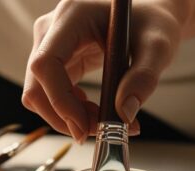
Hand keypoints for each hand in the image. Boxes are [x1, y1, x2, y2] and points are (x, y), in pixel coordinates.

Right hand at [22, 0, 190, 142]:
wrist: (149, 19)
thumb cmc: (153, 23)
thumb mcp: (158, 47)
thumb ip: (144, 78)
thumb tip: (124, 114)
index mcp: (72, 16)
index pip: (46, 63)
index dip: (59, 100)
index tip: (84, 126)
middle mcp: (52, 29)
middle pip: (36, 85)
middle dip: (63, 116)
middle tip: (97, 131)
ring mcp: (50, 46)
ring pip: (39, 95)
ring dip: (66, 117)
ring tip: (102, 121)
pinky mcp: (57, 61)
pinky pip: (50, 95)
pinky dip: (69, 112)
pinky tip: (94, 112)